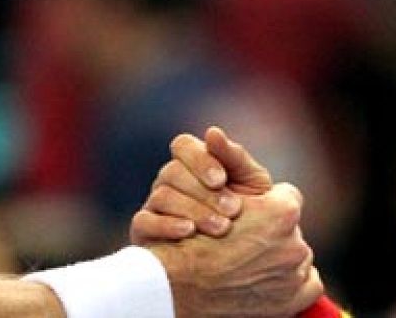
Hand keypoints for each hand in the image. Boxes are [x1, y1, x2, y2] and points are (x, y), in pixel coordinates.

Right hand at [131, 126, 272, 243]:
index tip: (221, 180)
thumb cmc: (247, 217)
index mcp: (192, 164)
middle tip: (233, 210)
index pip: (183, 145)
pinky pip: (144, 222)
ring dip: (193, 210)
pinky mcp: (144, 232)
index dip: (200, 159)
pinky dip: (166, 225)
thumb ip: (235, 158)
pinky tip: (189, 231)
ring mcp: (154, 205)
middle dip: (204, 192)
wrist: (238, 263)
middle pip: (172, 171)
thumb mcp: (251, 186)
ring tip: (222, 228)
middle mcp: (169, 181)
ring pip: (162, 196)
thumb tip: (212, 132)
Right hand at [149, 182, 322, 317]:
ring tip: (249, 261)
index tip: (252, 211)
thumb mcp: (213, 191)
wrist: (175, 286)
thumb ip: (236, 167)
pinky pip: (308, 286)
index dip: (266, 202)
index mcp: (283, 213)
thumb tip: (224, 139)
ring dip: (279, 257)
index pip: (287, 195)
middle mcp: (295, 245)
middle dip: (273, 231)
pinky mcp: (290, 303)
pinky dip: (292, 283)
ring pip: (297, 257)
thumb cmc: (192, 237)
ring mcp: (293, 277)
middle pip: (292, 229)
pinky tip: (266, 279)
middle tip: (246, 239)